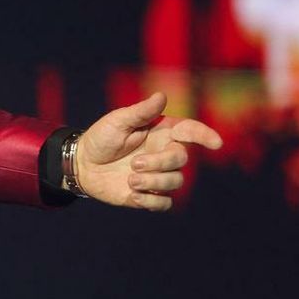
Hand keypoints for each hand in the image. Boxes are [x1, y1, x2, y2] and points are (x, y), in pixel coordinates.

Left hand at [73, 91, 222, 210]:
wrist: (83, 164)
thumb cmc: (101, 137)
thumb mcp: (118, 121)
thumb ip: (141, 111)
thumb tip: (162, 95)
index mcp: (161, 132)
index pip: (190, 131)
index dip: (205, 135)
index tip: (216, 143)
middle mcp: (164, 153)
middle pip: (181, 159)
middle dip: (160, 163)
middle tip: (134, 164)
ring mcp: (158, 175)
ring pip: (176, 182)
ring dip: (154, 182)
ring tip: (130, 180)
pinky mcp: (149, 194)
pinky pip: (164, 203)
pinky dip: (151, 201)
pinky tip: (133, 195)